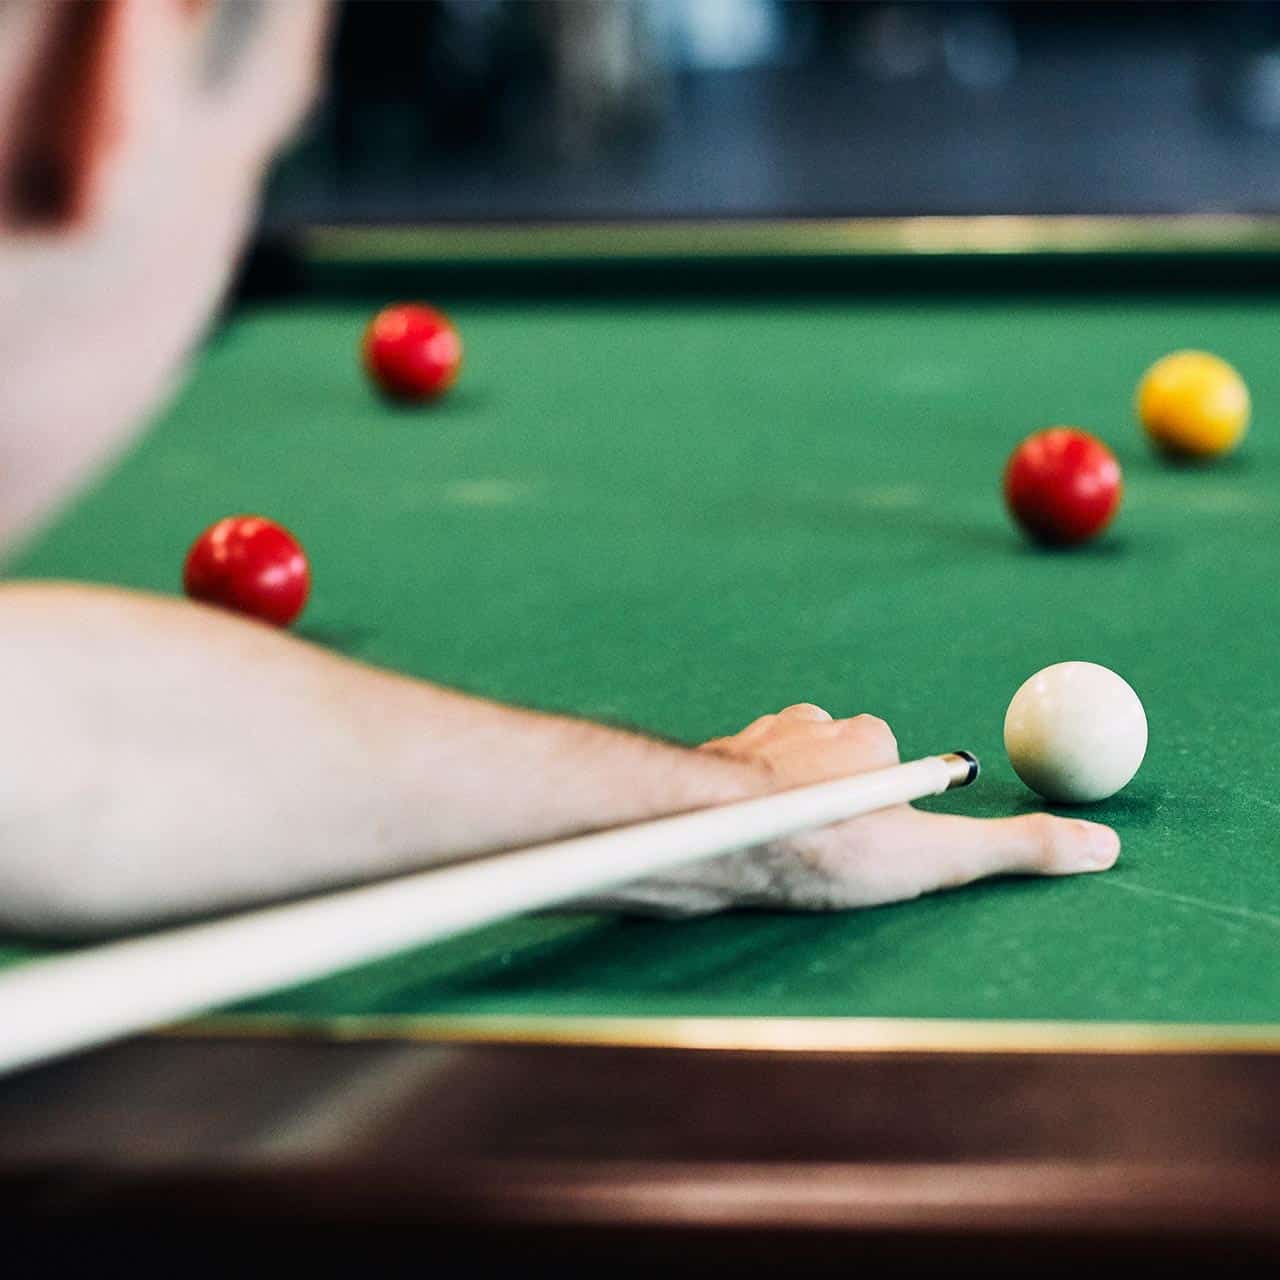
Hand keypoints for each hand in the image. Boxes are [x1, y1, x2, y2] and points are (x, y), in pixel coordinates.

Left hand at [584, 703, 1119, 916]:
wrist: (707, 837)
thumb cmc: (825, 846)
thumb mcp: (934, 857)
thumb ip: (1015, 849)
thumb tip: (1105, 848)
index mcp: (868, 736)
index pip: (899, 771)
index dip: (891, 819)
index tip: (867, 851)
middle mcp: (810, 724)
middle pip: (840, 769)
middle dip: (837, 814)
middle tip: (820, 862)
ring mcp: (754, 737)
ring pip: (786, 775)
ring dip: (788, 812)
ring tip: (778, 859)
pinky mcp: (709, 761)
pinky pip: (738, 782)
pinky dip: (744, 812)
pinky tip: (739, 847)